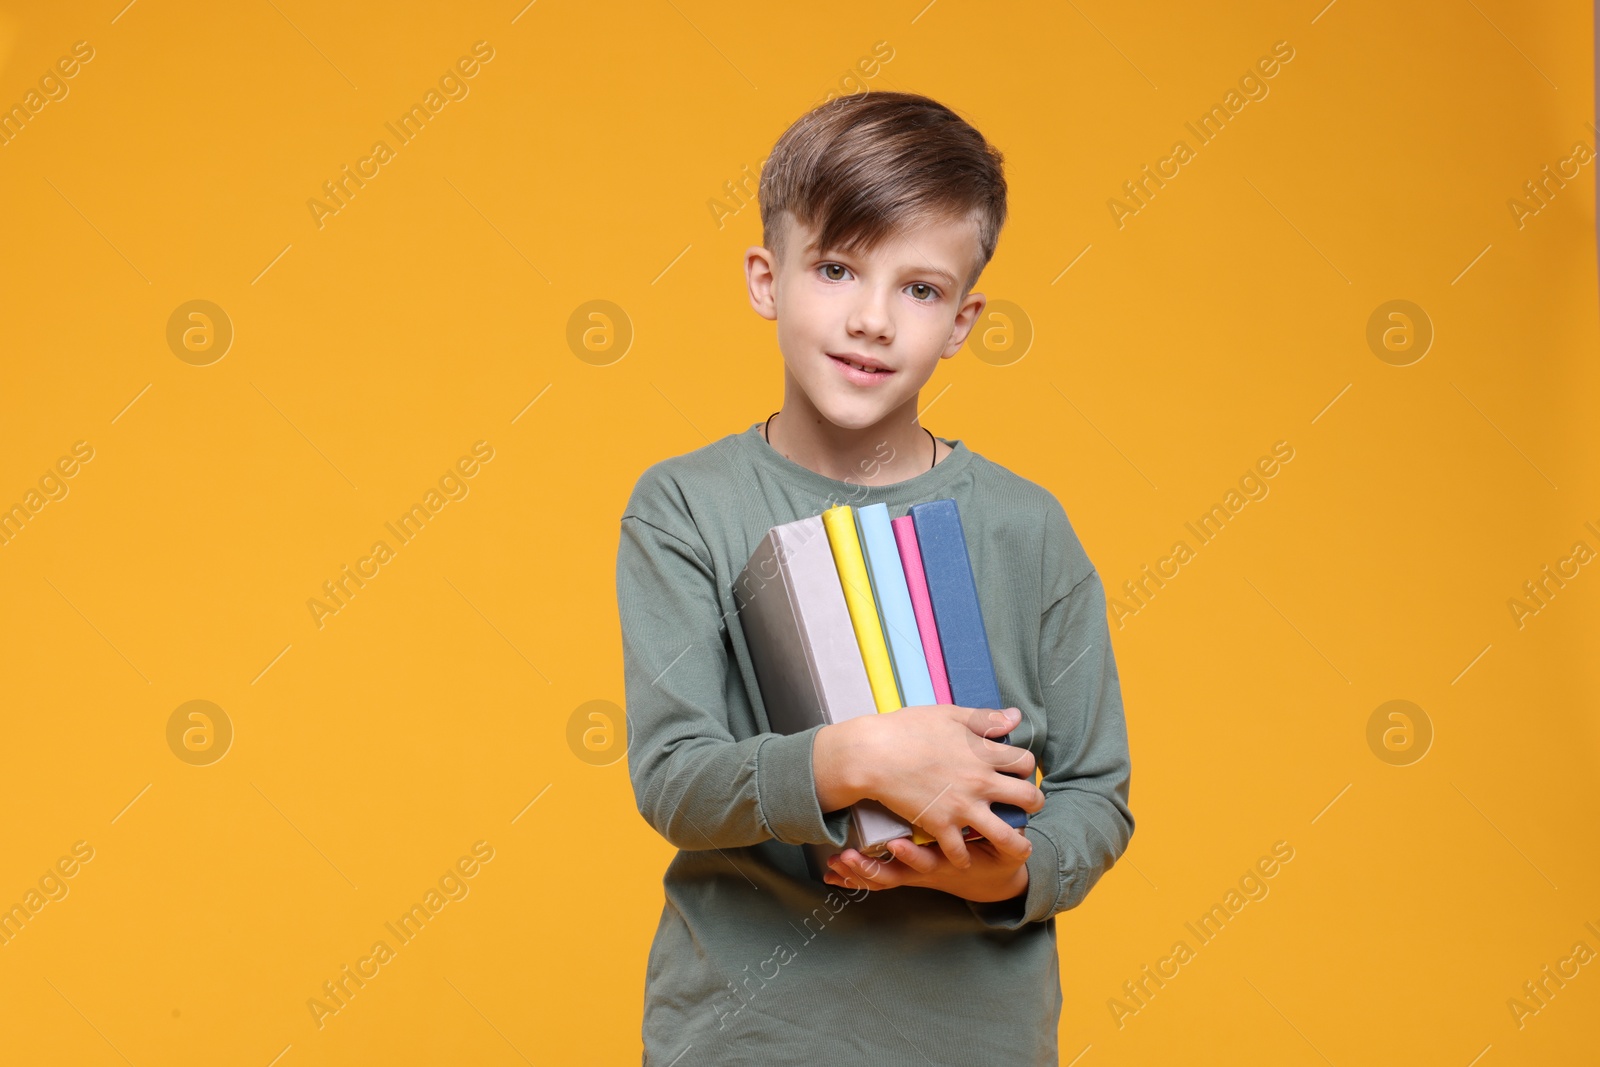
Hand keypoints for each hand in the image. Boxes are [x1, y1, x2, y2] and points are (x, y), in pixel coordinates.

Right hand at [813, 705, 1044, 868]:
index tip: (1018, 772)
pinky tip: (965, 858)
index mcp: (984, 753)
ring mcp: (962, 807)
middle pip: (1028, 798)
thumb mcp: (950, 714)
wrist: (873, 754)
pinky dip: (964, 858)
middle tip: (1028, 807)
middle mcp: (980, 782)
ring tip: (1021, 847)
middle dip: (1034, 803)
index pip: (1025, 763)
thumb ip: (985, 718)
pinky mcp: (940, 826)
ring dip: (1018, 843)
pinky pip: (961, 853)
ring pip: (1006, 835)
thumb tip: (1016, 717)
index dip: (1026, 768)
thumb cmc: (908, 728)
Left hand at [821, 837, 1031, 903]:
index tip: (896, 844)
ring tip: (837, 863)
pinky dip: (854, 878)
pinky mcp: (906, 875)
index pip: (929, 861)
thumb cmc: (996, 857)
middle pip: (896, 875)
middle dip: (871, 869)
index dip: (913, 856)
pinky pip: (877, 881)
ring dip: (858, 873)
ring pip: (882, 879)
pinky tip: (831, 872)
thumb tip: (1019, 807)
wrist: (994, 883)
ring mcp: (915, 875)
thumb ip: (1008, 832)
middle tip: (847, 858)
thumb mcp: (1008, 848)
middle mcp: (929, 870)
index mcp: (949, 861)